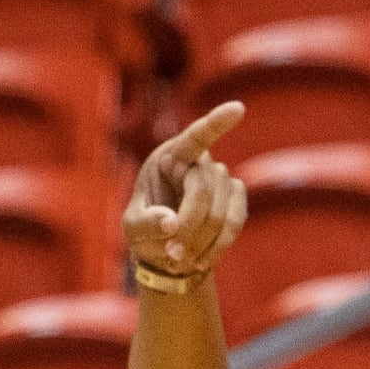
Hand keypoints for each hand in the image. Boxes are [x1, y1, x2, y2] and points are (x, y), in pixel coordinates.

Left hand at [124, 101, 249, 278]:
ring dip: (199, 242)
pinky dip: (217, 245)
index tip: (237, 108)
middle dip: (188, 226)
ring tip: (179, 260)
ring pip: (219, 211)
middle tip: (172, 254)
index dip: (215, 124)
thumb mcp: (133, 229)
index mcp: (169, 158)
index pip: (194, 138)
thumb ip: (145, 224)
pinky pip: (235, 221)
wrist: (168, 250)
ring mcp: (222, 177)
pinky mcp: (237, 197)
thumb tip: (171, 224)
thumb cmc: (146, 232)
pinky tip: (201, 260)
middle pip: (202, 191)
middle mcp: (198, 162)